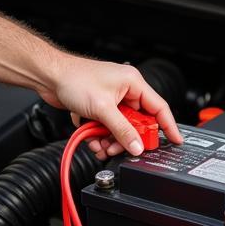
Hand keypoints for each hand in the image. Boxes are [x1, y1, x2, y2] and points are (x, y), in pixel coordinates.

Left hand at [39, 55, 183, 159]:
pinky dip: (100, 135)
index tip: (175, 140)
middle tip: (121, 149)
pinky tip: (92, 140)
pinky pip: (106, 127)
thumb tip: (136, 145)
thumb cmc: (74, 78)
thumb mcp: (103, 108)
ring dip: (111, 140)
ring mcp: (110, 99)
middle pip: (137, 122)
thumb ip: (122, 130)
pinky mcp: (98, 106)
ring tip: (101, 146)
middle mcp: (124, 90)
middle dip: (128, 138)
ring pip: (120, 127)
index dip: (168, 126)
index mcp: (133, 83)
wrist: (49, 76)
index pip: (159, 107)